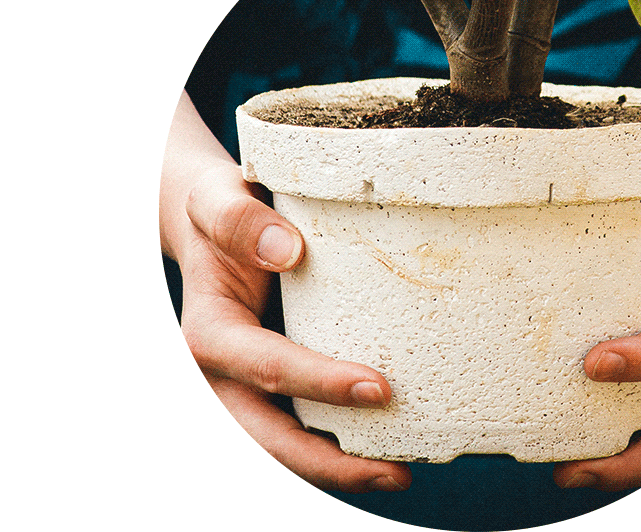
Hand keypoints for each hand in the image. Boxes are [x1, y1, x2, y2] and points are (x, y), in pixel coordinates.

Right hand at [177, 163, 410, 492]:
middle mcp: (221, 375)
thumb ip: (240, 219)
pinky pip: (297, 426)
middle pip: (268, 437)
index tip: (379, 388)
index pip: (266, 367)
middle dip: (329, 462)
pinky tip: (382, 448)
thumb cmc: (222, 212)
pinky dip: (335, 444)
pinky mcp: (269, 387)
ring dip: (336, 468)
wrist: (217, 224)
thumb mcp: (218, 199)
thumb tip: (287, 249)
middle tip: (394, 472)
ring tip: (397, 475)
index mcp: (209, 334)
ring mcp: (244, 388)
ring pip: (282, 446)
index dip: (321, 384)